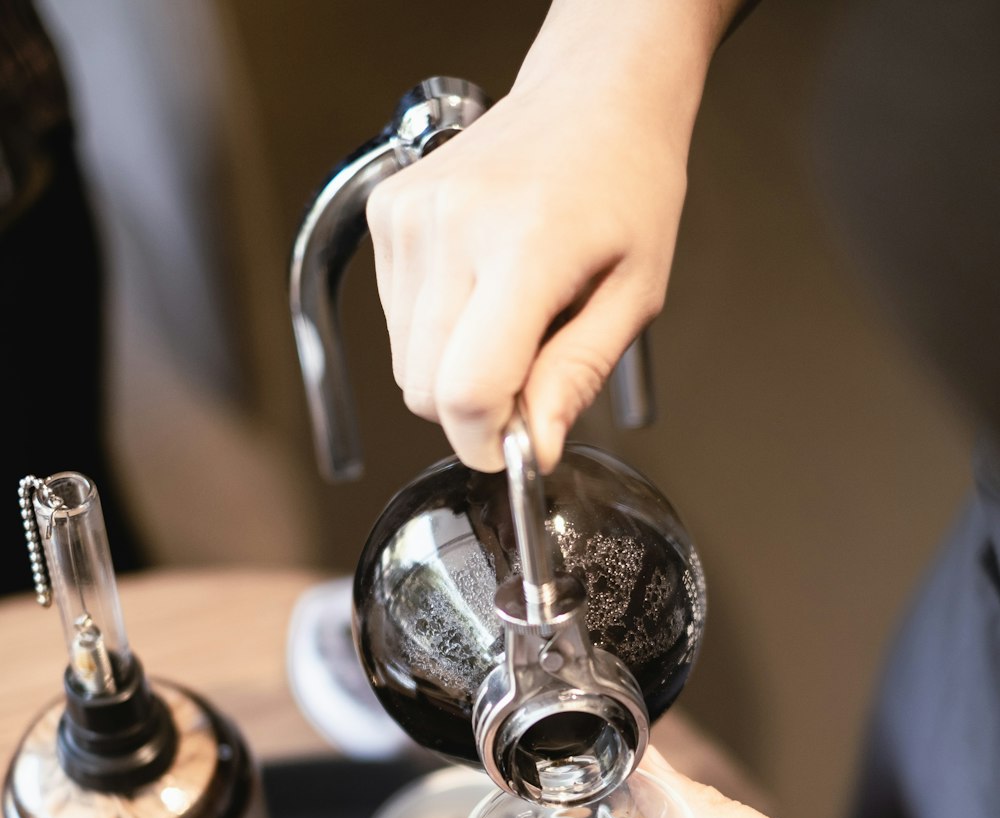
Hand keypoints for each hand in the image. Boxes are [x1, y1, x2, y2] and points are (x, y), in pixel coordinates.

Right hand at [366, 0, 725, 472]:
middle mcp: (453, 226)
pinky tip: (480, 288)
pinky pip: (395, 322)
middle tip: (529, 374)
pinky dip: (435, 330)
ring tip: (511, 316)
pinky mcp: (386, 212)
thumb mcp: (634, 294)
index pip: (465, 390)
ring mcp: (409, 215)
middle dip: (474, 410)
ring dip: (454, 368)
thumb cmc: (625, 184)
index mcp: (524, 244)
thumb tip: (536, 448)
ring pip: (405, 364)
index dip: (487, 441)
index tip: (516, 444)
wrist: (593, 93)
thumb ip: (577, 376)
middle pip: (424, 389)